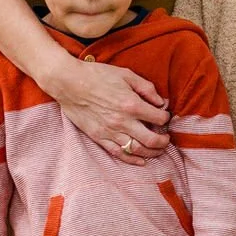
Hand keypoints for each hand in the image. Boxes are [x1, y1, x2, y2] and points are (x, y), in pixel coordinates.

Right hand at [50, 56, 170, 159]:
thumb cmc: (97, 75)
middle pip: (152, 139)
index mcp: (132, 104)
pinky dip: (132, 160)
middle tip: (166, 139)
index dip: (166, 118)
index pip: (159, 118)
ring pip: (137, 149)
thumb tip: (161, 101)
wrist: (69, 83)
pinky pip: (118, 153)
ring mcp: (110, 131)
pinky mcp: (98, 137)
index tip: (165, 117)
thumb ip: (146, 88)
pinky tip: (141, 161)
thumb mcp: (126, 74)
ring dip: (151, 152)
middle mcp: (123, 121)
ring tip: (158, 150)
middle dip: (163, 141)